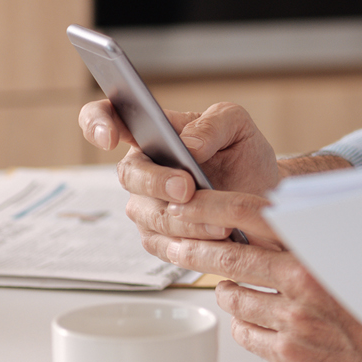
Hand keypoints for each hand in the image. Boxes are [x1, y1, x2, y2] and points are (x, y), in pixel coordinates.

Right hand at [80, 99, 280, 247]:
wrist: (264, 194)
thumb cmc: (243, 154)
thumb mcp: (237, 127)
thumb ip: (213, 124)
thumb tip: (188, 143)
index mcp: (152, 132)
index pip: (106, 117)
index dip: (97, 124)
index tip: (110, 138)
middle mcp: (143, 168)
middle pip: (129, 174)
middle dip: (156, 182)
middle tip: (187, 188)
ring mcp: (146, 204)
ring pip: (149, 214)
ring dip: (184, 219)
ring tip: (220, 222)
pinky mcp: (158, 237)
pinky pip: (162, 244)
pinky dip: (190, 242)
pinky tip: (215, 240)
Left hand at [150, 191, 361, 361]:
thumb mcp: (356, 254)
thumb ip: (314, 235)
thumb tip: (269, 214)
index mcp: (321, 245)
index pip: (252, 213)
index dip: (210, 205)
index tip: (183, 199)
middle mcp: (305, 278)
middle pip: (226, 256)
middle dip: (191, 248)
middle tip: (173, 243)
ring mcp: (295, 318)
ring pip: (231, 297)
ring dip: (230, 291)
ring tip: (247, 289)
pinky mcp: (291, 353)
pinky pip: (245, 332)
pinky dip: (248, 324)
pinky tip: (267, 320)